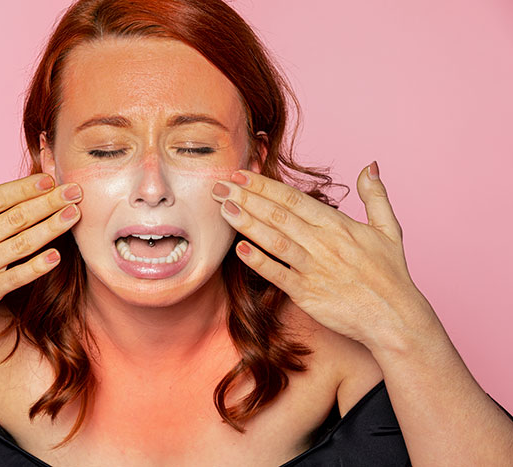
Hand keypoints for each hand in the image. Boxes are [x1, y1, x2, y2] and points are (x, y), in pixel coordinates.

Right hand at [0, 171, 81, 345]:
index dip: (27, 186)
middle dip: (50, 201)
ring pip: (24, 242)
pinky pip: (18, 276)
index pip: (0, 197)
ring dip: (52, 227)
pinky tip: (56, 256)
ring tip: (74, 215)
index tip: (50, 178)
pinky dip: (37, 266)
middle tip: (76, 191)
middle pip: (19, 215)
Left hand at [211, 162, 432, 347]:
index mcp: (338, 225)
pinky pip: (278, 274)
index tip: (241, 173)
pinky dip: (259, 262)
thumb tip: (370, 165)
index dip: (265, 185)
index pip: (294, 199)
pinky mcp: (307, 293)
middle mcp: (323, 243)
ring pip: (275, 240)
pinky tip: (240, 249)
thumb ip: (375, 195)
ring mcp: (314, 268)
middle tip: (220, 185)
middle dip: (246, 197)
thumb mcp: (389, 230)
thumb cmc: (391, 275)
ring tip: (224, 208)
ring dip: (247, 223)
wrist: (395, 319)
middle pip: (278, 215)